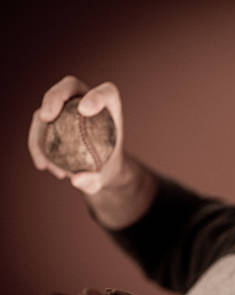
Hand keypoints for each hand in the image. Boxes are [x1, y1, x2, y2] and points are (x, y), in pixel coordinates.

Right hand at [28, 76, 124, 194]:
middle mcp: (86, 101)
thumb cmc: (107, 170)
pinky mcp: (50, 119)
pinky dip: (36, 144)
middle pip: (69, 86)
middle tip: (47, 117)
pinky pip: (38, 126)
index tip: (84, 110)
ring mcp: (65, 108)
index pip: (106, 93)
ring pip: (46, 108)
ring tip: (48, 162)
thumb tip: (76, 179)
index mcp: (109, 108)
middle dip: (54, 97)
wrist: (98, 172)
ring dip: (41, 130)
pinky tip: (43, 165)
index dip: (96, 96)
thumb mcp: (106, 179)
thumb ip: (94, 180)